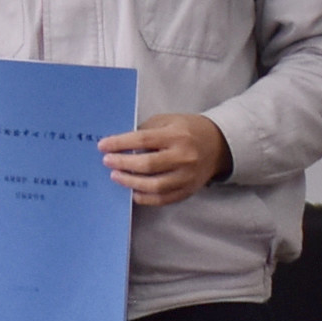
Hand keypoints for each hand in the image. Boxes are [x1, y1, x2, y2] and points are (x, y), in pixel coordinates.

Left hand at [99, 112, 230, 206]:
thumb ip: (146, 131)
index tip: (103, 146)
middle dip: (123, 164)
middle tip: (108, 162)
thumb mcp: (168, 121)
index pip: (143, 139)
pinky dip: (146, 198)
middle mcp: (184, 157)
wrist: (218, 145)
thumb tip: (120, 144)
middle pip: (148, 165)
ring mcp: (187, 176)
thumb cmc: (188, 130)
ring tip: (116, 176)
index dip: (120, 143)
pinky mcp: (188, 190)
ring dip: (131, 182)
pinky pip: (164, 199)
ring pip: (155, 186)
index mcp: (177, 135)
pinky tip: (133, 191)